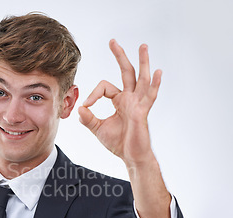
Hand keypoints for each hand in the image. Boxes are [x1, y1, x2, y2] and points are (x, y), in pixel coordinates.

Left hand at [78, 39, 161, 166]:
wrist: (131, 156)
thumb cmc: (118, 143)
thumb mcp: (98, 129)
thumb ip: (88, 119)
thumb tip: (80, 109)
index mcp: (120, 100)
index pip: (105, 87)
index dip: (93, 94)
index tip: (86, 106)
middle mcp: (131, 98)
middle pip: (126, 72)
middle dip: (120, 56)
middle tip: (112, 41)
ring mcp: (139, 104)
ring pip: (141, 79)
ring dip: (142, 62)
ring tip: (143, 46)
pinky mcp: (143, 112)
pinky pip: (150, 96)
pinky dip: (155, 84)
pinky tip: (158, 72)